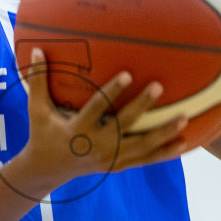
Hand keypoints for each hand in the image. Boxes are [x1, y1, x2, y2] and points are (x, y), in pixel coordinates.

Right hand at [15, 48, 187, 187]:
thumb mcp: (37, 111)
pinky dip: (164, 153)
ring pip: (141, 147)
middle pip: (124, 127)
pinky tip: (184, 143)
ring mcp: (110, 159)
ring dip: (163, 133)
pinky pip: (145, 160)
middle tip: (159, 86)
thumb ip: (38, 82)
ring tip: (184, 118)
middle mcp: (96, 147)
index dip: (112, 92)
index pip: (97, 109)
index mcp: (77, 131)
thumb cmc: (43, 134)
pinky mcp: (118, 166)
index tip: (127, 74)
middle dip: (142, 107)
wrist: (47, 170)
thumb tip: (37, 50)